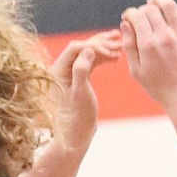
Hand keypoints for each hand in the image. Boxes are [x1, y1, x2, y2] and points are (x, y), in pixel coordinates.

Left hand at [50, 33, 121, 153]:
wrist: (76, 135)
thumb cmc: (78, 117)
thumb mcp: (80, 93)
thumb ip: (82, 70)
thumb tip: (89, 49)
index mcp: (57, 71)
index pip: (76, 48)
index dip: (94, 46)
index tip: (112, 50)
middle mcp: (60, 69)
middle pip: (81, 48)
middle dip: (100, 43)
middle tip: (118, 40)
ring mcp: (69, 74)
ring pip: (86, 54)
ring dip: (103, 48)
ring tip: (120, 44)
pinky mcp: (77, 79)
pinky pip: (90, 63)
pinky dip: (102, 58)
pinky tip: (115, 57)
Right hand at [121, 0, 176, 111]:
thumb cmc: (160, 88)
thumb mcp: (137, 72)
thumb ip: (129, 46)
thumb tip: (125, 25)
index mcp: (148, 45)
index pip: (136, 15)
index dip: (129, 13)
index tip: (127, 18)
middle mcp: (164, 37)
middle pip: (150, 9)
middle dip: (142, 8)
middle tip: (140, 16)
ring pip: (169, 5)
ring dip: (159, 0)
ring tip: (153, 3)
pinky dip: (175, 8)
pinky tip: (170, 13)